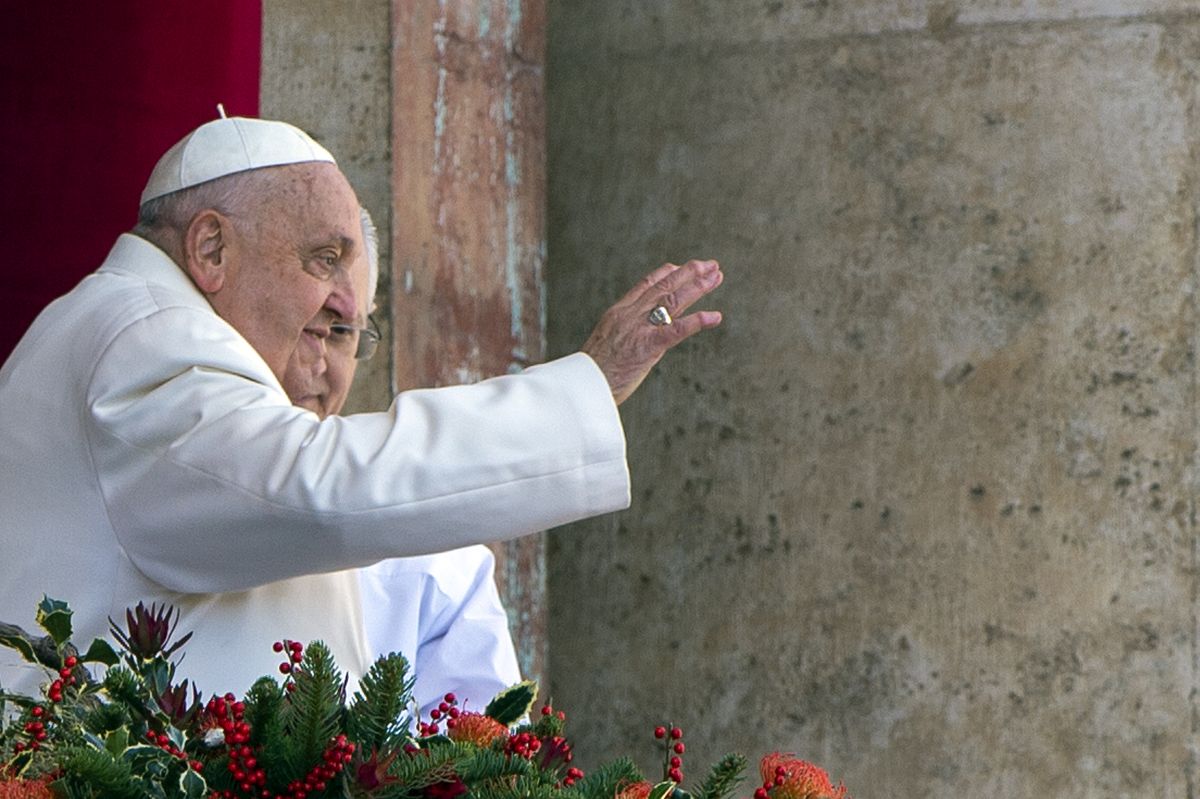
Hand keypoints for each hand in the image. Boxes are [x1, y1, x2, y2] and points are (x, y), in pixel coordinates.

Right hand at [581, 259, 723, 404]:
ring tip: (716, 277)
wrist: (580, 388)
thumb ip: (622, 335)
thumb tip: (632, 337)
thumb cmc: (591, 374)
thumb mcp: (604, 345)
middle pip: (664, 287)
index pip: (644, 285)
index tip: (680, 265)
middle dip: (689, 274)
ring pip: (673, 300)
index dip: (665, 273)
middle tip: (710, 265)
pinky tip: (715, 316)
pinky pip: (677, 330)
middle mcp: (629, 315)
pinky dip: (698, 321)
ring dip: (698, 287)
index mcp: (618, 313)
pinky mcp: (647, 347)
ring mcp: (638, 329)